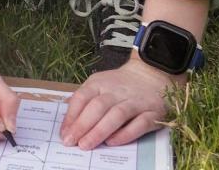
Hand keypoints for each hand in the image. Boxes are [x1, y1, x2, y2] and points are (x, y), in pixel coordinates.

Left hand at [60, 57, 181, 149]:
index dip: (71, 116)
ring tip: (87, 144)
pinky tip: (112, 142)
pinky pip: (140, 124)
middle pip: (97, 107)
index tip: (64, 133)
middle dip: (82, 126)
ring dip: (99, 131)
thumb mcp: (97, 85)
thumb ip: (83, 101)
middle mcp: (117, 92)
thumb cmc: (119, 85)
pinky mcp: (153, 112)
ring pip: (116, 115)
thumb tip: (67, 122)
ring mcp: (136, 102)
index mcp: (99, 83)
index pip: (82, 98)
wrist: (151, 74)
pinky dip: (125, 134)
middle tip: (72, 142)